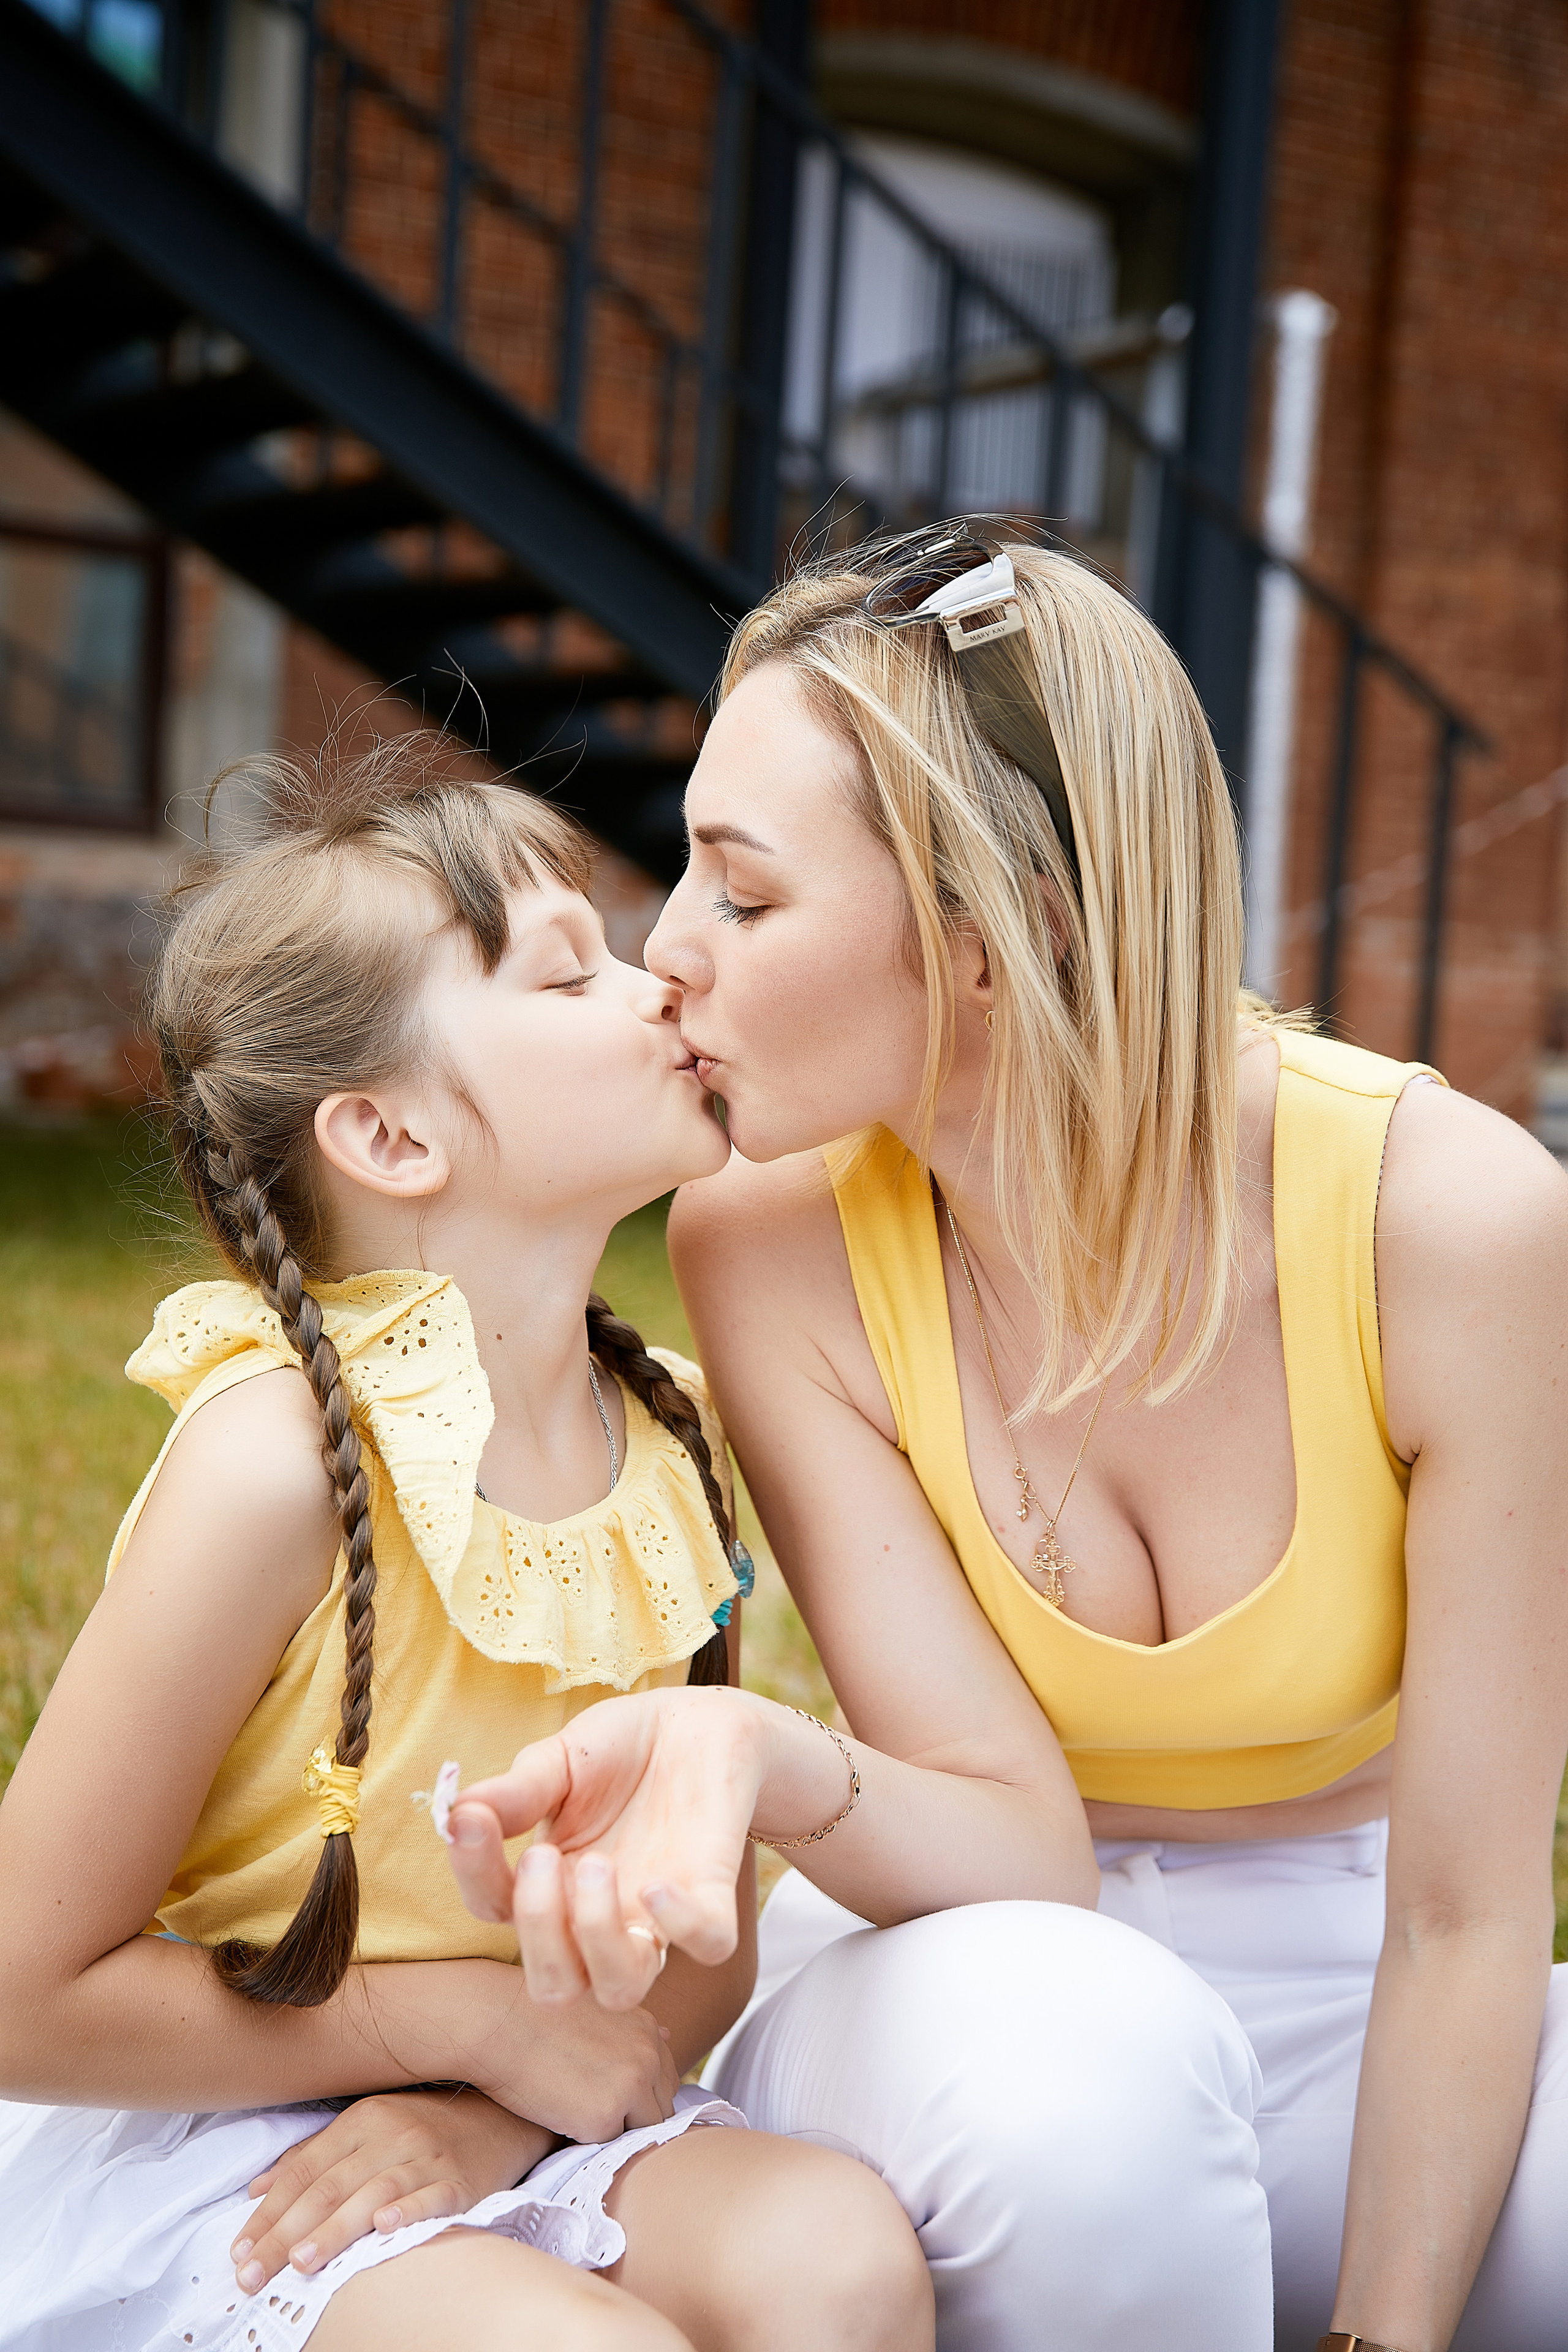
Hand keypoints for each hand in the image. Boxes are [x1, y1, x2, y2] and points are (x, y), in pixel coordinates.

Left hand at [229, 2090, 552, 2292]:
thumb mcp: (366, 2127)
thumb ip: (311, 2155)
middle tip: (254, 2273)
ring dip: (334, 2229)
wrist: (500, 2116)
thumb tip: (257, 2188)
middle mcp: (389, 2133)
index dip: (268, 2211)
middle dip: (286, 2233)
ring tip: (302, 2262)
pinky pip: (430, 2196)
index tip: (239, 2250)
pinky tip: (384, 2228)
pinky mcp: (460, 2180)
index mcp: (361, 2120)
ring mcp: (426, 2155)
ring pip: (370, 2194)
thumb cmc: (425, 2127)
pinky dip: (406, 2211)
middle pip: (328, 2187)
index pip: (303, 2171)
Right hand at [448, 1686, 766, 2010]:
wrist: (694, 1719)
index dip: (474, 1875)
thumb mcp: (559, 1759)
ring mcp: (656, 1915)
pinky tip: (659, 1884)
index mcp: (551, 1884)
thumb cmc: (619, 1746)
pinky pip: (710, 1946)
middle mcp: (599, 1915)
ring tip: (597, 1864)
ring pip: (620, 1990)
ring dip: (597, 1938)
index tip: (471, 1821)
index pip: (496, 1909)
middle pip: (554, 1985)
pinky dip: (683, 1926)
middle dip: (538, 1929)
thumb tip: (456, 1814)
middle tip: (542, 1855)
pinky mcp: (713, 1894)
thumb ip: (516, 1792)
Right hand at [461, 1962, 681, 2138]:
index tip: (606, 2092)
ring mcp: (631, 2087)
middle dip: (631, 2116)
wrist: (495, 2020)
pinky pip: (605, 2145)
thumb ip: (633, 2032)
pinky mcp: (604, 2118)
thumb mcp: (595, 2011)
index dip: (637, 2093)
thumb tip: (668, 2036)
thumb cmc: (535, 2015)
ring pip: (639, 2133)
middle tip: (587, 2105)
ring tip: (573, 2107)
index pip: (665, 2078)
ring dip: (612, 2129)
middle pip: (659, 2109)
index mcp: (647, 2028)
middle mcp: (649, 2055)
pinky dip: (584, 2139)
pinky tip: (558, 2114)